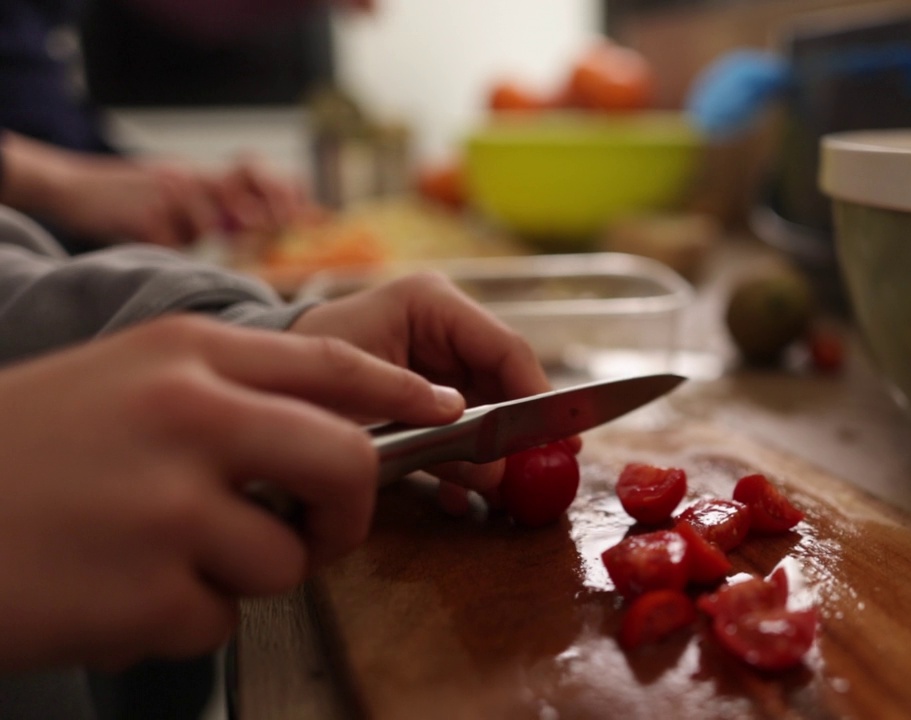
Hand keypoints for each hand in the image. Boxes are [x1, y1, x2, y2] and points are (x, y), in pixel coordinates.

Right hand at [0, 133, 312, 247]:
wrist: (75, 189)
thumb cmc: (135, 202)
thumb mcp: (182, 196)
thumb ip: (219, 209)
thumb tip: (267, 230)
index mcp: (204, 174)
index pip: (259, 175)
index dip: (289, 193)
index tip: (317, 217)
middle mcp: (192, 177)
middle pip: (246, 186)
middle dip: (268, 208)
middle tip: (272, 228)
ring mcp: (169, 193)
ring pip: (209, 222)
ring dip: (200, 233)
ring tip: (172, 223)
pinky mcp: (146, 215)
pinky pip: (173, 243)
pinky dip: (163, 245)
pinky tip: (142, 231)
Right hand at [0, 315, 461, 671]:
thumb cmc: (14, 454)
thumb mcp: (115, 382)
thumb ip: (220, 392)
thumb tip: (326, 426)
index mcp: (182, 355)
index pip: (332, 362)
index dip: (402, 388)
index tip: (446, 409)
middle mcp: (189, 417)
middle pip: (348, 460)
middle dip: (351, 508)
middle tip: (322, 529)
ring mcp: (170, 505)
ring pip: (288, 558)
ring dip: (240, 574)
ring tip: (155, 558)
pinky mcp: (148, 591)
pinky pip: (219, 619)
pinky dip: (181, 619)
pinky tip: (114, 593)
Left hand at [288, 272, 571, 513]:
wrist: (256, 390)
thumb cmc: (299, 378)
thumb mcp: (369, 404)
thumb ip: (439, 437)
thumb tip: (499, 474)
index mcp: (431, 304)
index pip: (506, 349)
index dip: (539, 397)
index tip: (563, 438)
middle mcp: (443, 328)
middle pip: (504, 385)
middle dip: (519, 436)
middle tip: (539, 477)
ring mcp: (436, 364)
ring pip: (489, 414)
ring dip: (494, 459)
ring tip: (502, 496)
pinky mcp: (425, 399)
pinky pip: (463, 432)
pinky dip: (465, 468)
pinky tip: (463, 499)